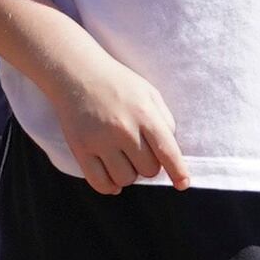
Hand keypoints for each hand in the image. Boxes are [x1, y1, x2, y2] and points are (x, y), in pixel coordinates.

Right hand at [39, 37, 193, 194]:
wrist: (77, 73)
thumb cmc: (118, 84)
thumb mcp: (149, 94)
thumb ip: (164, 121)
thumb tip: (170, 154)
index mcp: (144, 114)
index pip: (167, 151)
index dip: (178, 171)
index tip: (183, 184)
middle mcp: (123, 129)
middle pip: (148, 169)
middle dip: (148, 164)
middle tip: (138, 149)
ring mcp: (100, 140)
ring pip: (126, 179)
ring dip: (129, 174)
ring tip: (123, 158)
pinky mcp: (80, 149)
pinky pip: (100, 183)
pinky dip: (110, 186)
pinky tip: (113, 179)